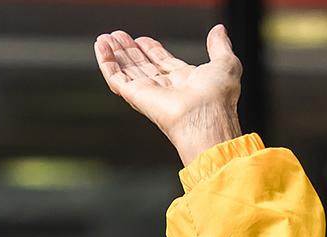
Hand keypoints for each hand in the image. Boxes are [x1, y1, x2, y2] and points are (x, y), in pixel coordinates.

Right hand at [94, 25, 242, 165]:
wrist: (206, 117)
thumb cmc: (219, 97)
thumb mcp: (226, 64)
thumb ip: (221, 46)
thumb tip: (220, 30)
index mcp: (187, 82)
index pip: (165, 64)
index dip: (153, 51)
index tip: (143, 39)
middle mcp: (168, 89)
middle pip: (144, 67)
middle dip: (131, 51)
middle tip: (118, 35)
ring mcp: (151, 93)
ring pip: (128, 71)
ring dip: (116, 54)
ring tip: (106, 37)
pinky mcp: (136, 96)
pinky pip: (115, 77)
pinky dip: (106, 62)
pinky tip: (100, 46)